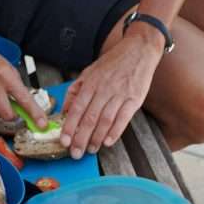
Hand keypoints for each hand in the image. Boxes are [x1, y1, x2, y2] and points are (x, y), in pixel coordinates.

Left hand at [61, 26, 163, 157]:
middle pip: (90, 118)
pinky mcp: (134, 99)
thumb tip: (65, 111)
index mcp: (91, 83)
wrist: (139, 49)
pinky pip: (123, 118)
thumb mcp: (89, 72)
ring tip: (91, 150)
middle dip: (81, 138)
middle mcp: (104, 89)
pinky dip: (115, 132)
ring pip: (105, 120)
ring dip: (97, 138)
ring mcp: (120, 94)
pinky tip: (108, 142)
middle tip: (76, 153)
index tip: (64, 141)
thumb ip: (75, 91)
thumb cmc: (112, 63)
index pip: (77, 109)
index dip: (69, 127)